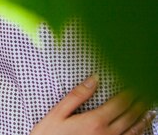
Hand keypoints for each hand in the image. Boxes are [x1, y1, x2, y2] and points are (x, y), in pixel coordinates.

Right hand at [31, 75, 155, 134]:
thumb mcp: (58, 113)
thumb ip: (77, 95)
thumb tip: (94, 78)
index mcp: (94, 121)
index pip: (120, 103)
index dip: (131, 91)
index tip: (136, 82)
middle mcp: (106, 133)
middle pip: (130, 115)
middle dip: (140, 101)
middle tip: (146, 90)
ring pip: (134, 129)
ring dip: (143, 116)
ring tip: (149, 105)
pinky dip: (140, 131)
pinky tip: (142, 126)